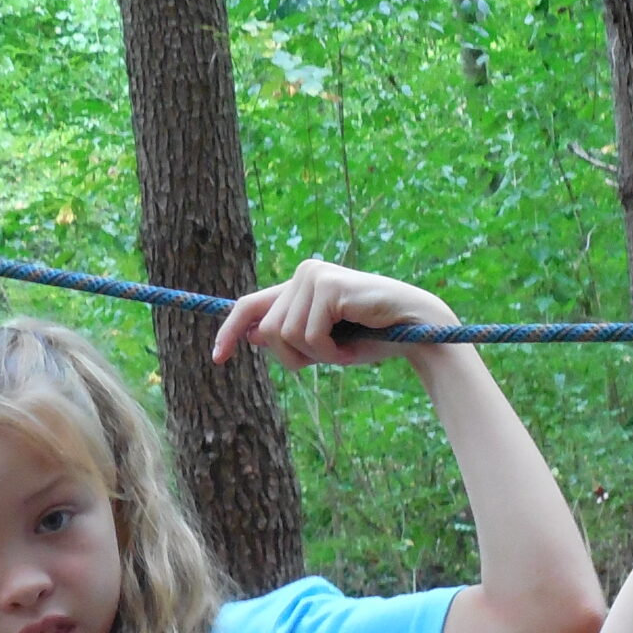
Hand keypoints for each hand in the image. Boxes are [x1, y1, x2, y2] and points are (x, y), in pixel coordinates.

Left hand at [210, 259, 461, 370]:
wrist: (415, 330)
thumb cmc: (371, 338)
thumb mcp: (323, 344)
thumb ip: (289, 336)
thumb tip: (250, 335)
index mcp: (298, 286)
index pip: (250, 306)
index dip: (229, 331)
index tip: (217, 358)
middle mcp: (302, 273)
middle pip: (268, 331)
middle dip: (294, 357)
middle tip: (330, 356)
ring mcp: (314, 276)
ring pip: (284, 335)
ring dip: (316, 355)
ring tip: (345, 347)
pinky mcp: (327, 285)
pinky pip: (308, 335)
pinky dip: (329, 352)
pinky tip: (351, 344)